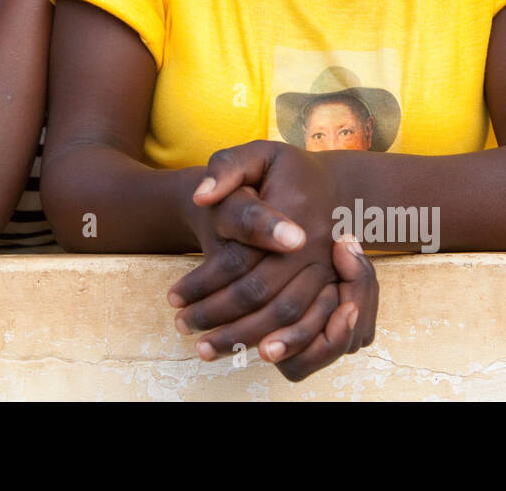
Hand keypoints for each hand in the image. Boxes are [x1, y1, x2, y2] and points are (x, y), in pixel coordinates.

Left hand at [168, 141, 377, 380]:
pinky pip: (305, 325)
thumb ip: (226, 168)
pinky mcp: (331, 286)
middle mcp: (312, 246)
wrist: (333, 186)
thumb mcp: (258, 154)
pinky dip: (276, 343)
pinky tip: (245, 350)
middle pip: (260, 293)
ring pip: (283, 315)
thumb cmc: (285, 169)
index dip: (203, 282)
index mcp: (290, 212)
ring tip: (203, 348)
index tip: (172, 296)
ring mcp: (326, 269)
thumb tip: (201, 196)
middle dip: (217, 316)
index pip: (239, 258)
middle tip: (181, 325)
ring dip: (242, 336)